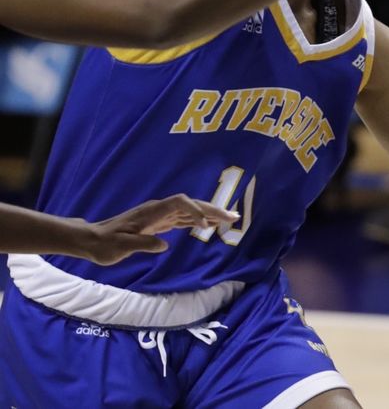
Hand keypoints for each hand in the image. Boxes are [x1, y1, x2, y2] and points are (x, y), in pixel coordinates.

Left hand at [82, 193, 238, 265]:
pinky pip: (184, 219)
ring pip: (190, 211)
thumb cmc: (104, 244)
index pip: (179, 203)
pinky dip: (199, 221)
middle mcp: (158, 210)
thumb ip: (143, 244)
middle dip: (212, 209)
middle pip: (190, 204)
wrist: (92, 240)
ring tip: (230, 219)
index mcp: (151, 212)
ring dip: (210, 214)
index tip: (204, 226)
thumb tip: (164, 244)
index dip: (194, 211)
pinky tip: (210, 225)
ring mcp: (160, 216)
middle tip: (234, 217)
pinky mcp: (159, 223)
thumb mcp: (121, 247)